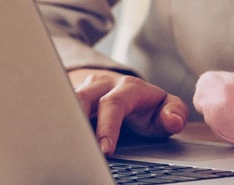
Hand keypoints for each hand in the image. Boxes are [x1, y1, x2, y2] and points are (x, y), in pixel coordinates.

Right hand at [69, 68, 187, 154]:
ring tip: (64, 142)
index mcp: (129, 87)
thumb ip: (175, 113)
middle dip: (78, 122)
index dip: (107, 126)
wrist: (134, 94)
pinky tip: (58, 137)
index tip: (105, 150)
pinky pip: (61, 106)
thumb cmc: (150, 107)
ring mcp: (86, 88)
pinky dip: (59, 121)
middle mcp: (104, 83)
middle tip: (78, 148)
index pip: (114, 103)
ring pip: (67, 99)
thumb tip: (172, 121)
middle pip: (83, 97)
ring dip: (65, 120)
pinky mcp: (72, 96)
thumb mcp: (167, 109)